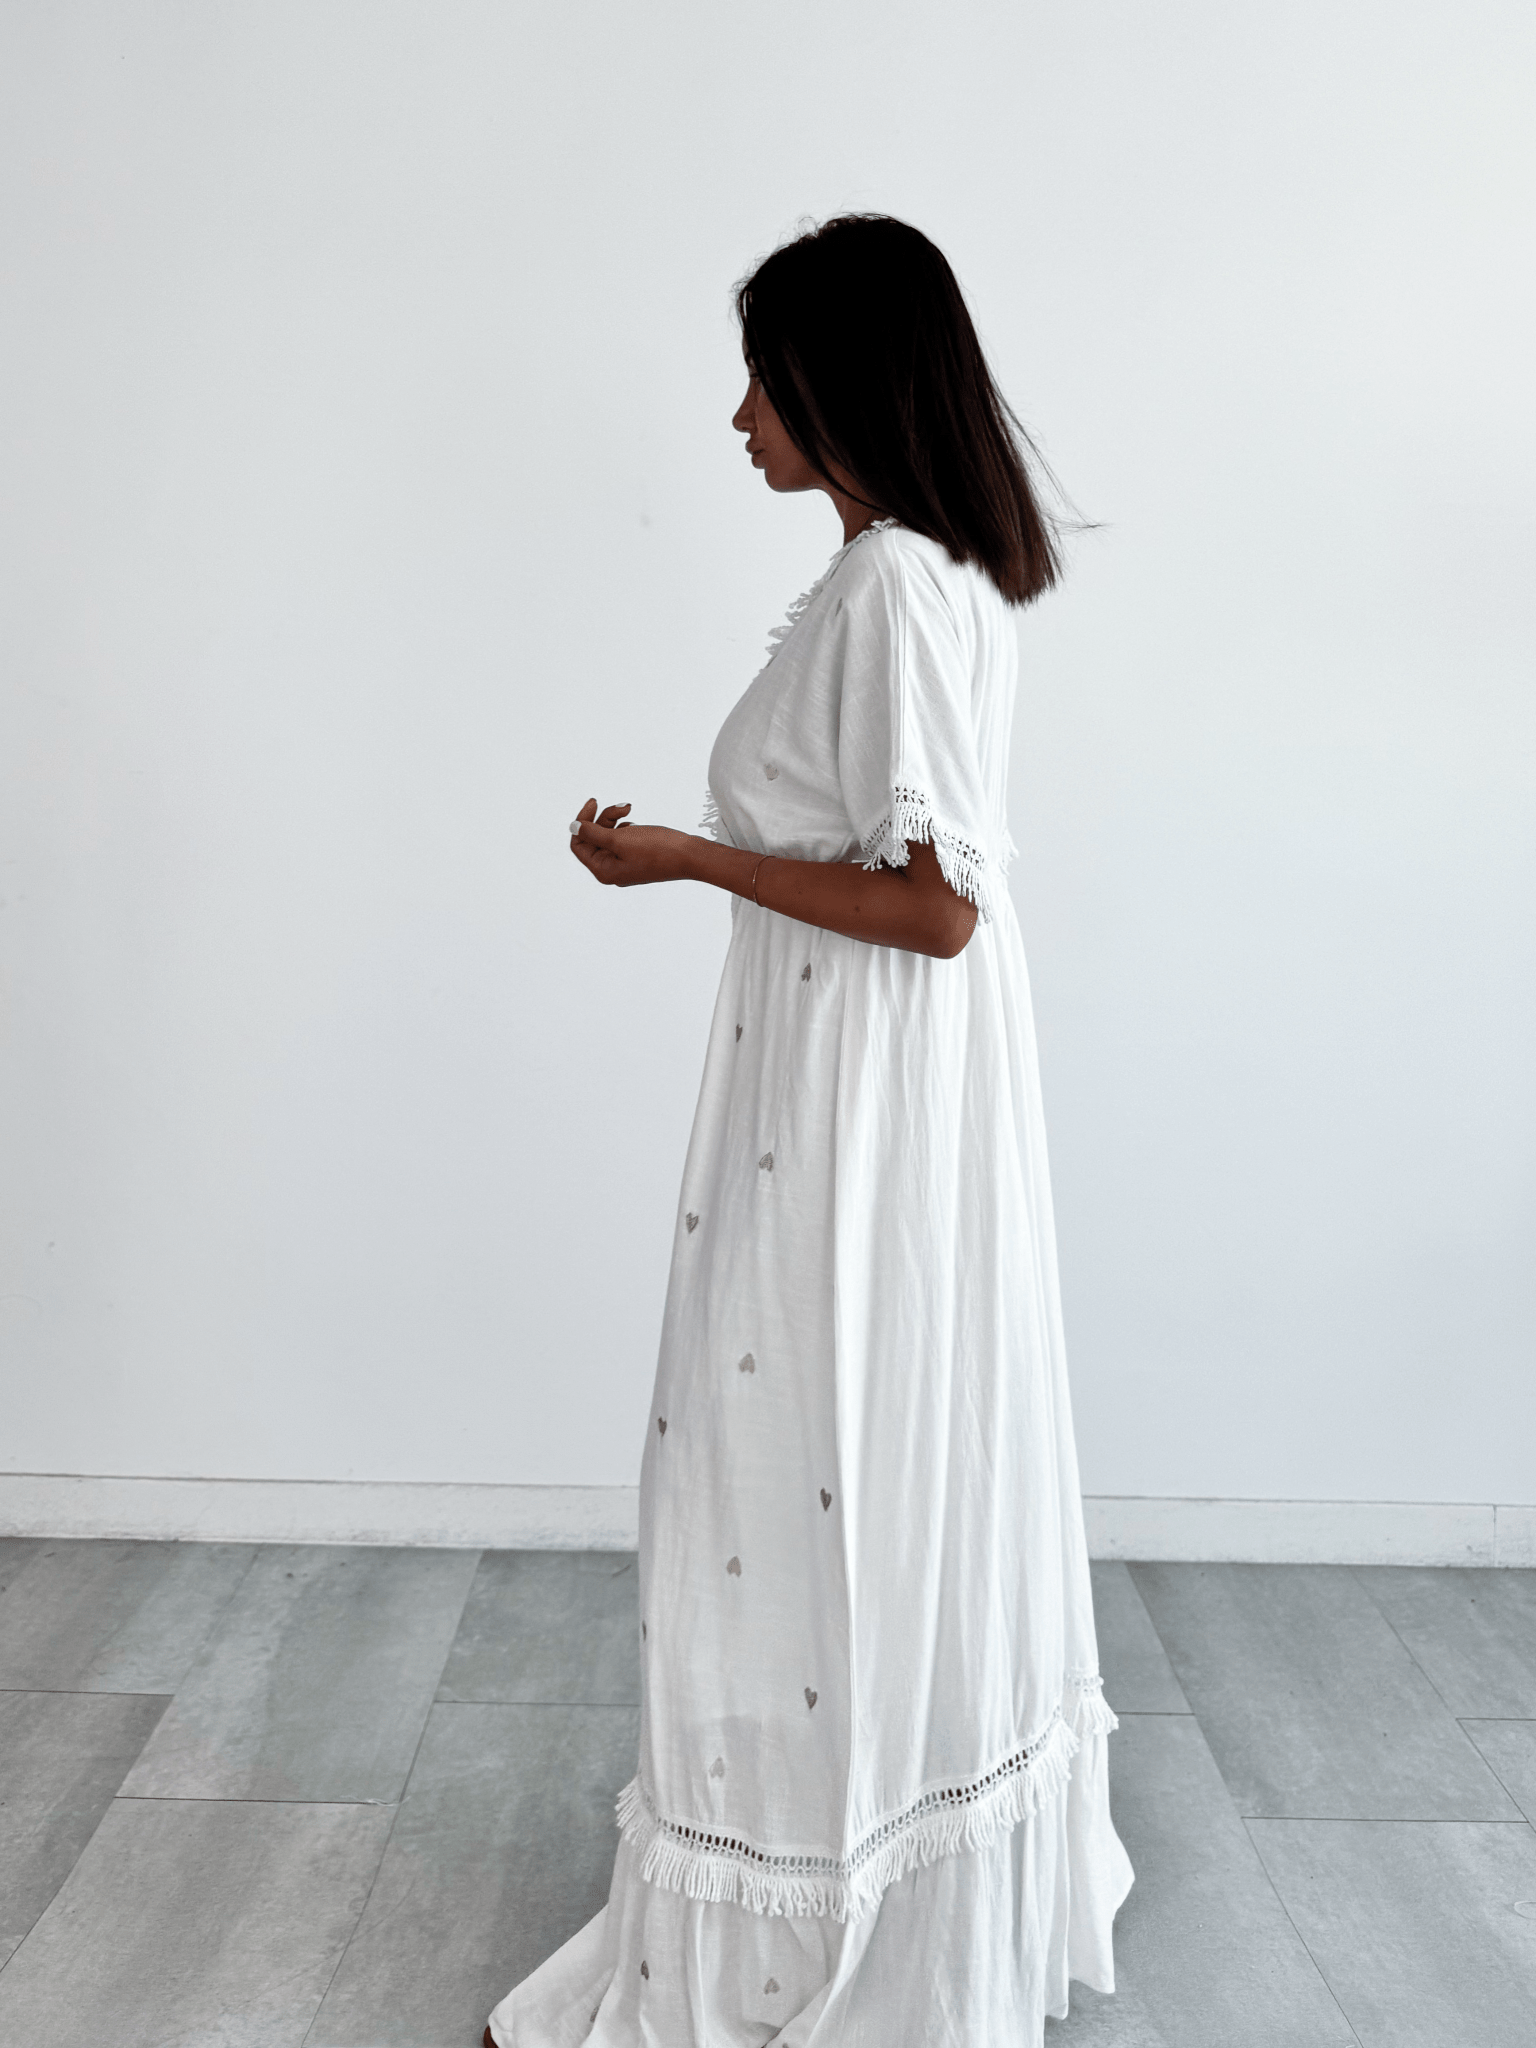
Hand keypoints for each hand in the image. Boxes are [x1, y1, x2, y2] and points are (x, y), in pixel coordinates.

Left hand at [568, 798, 694, 888]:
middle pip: (593, 839)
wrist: (690, 856)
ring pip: (608, 836)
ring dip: (615, 819)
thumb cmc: (658, 849)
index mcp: (604, 871)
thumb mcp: (620, 839)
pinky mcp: (637, 858)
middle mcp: (612, 871)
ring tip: (629, 809)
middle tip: (622, 806)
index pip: (579, 844)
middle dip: (603, 818)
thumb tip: (573, 828)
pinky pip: (622, 840)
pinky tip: (635, 823)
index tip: (593, 802)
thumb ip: (593, 834)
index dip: (582, 822)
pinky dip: (625, 827)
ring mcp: (625, 865)